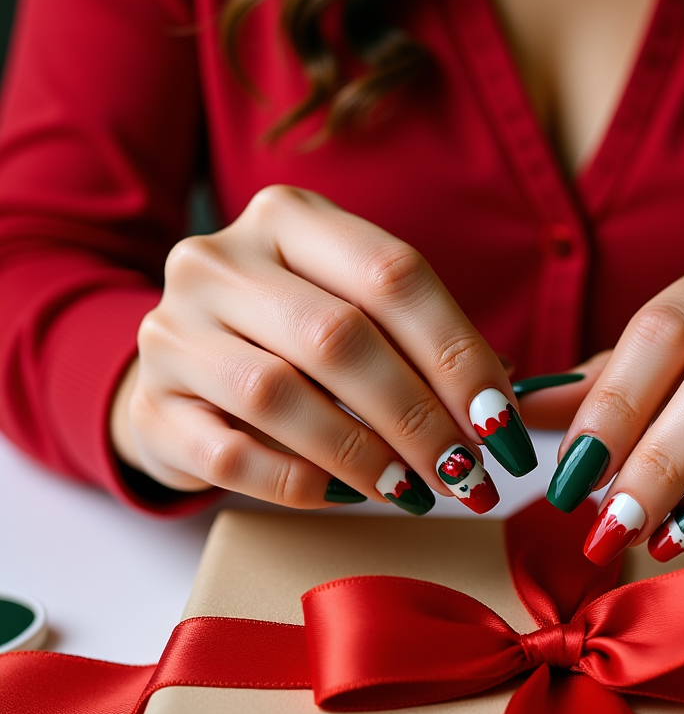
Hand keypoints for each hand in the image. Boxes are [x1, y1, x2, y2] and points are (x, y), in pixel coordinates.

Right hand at [110, 186, 535, 512]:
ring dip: (365, 455)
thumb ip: (420, 344)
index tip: (502, 423)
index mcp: (289, 218)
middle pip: (339, 337)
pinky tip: (343, 495)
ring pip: (280, 395)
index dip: (458, 353)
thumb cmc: (294, 342)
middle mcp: (221, 259)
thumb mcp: (354, 312)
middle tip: (467, 474)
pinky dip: (300, 482)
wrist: (184, 372)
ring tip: (416, 492)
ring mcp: (172, 329)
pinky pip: (232, 455)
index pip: (393, 274)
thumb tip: (502, 414)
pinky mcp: (150, 404)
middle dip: (419, 416)